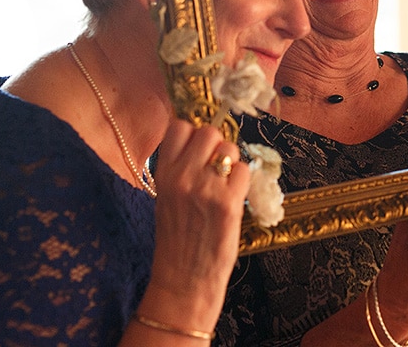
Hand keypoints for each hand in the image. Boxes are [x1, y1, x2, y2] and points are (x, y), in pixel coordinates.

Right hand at [139, 119, 249, 333]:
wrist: (183, 281)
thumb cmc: (176, 241)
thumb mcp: (166, 198)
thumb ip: (180, 169)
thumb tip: (202, 142)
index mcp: (163, 175)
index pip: (179, 127)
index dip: (193, 133)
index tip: (198, 148)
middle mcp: (182, 177)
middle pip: (208, 131)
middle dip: (216, 145)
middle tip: (216, 167)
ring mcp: (206, 188)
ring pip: (230, 148)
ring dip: (232, 162)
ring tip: (225, 185)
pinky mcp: (229, 203)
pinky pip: (245, 171)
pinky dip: (244, 182)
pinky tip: (234, 198)